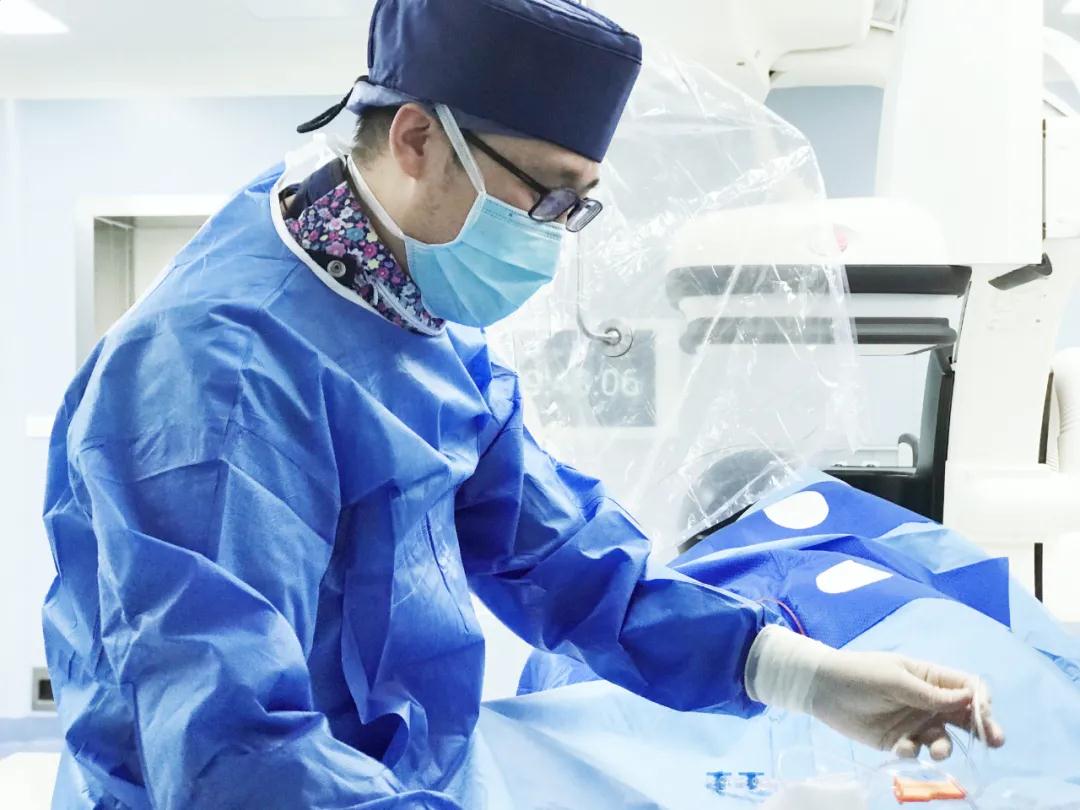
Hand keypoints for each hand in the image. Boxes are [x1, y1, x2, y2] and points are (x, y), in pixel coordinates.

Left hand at [744, 625, 1005, 759]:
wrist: (823, 688)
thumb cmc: (860, 673)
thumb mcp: (896, 678)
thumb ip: (930, 693)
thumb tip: (969, 698)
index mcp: (931, 678)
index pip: (968, 688)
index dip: (981, 699)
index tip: (984, 712)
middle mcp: (929, 701)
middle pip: (966, 716)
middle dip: (984, 728)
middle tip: (995, 741)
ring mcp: (915, 722)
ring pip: (945, 739)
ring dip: (945, 747)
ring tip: (936, 751)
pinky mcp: (899, 741)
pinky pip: (917, 751)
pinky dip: (913, 752)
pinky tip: (901, 747)